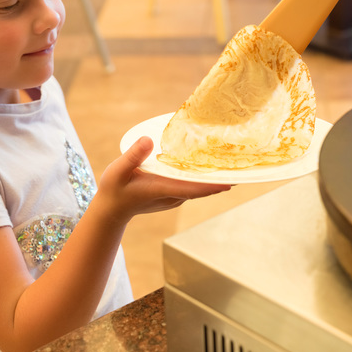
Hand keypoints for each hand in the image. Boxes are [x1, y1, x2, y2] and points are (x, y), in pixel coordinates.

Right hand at [95, 137, 229, 223]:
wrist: (111, 210)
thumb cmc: (114, 190)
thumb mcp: (117, 171)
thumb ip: (132, 156)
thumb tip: (148, 141)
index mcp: (163, 190)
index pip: (193, 189)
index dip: (213, 185)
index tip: (231, 180)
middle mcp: (173, 196)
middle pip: (202, 188)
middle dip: (220, 178)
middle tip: (240, 165)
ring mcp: (175, 197)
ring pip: (199, 187)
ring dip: (213, 177)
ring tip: (231, 161)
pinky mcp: (173, 194)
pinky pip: (193, 185)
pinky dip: (202, 177)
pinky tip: (209, 164)